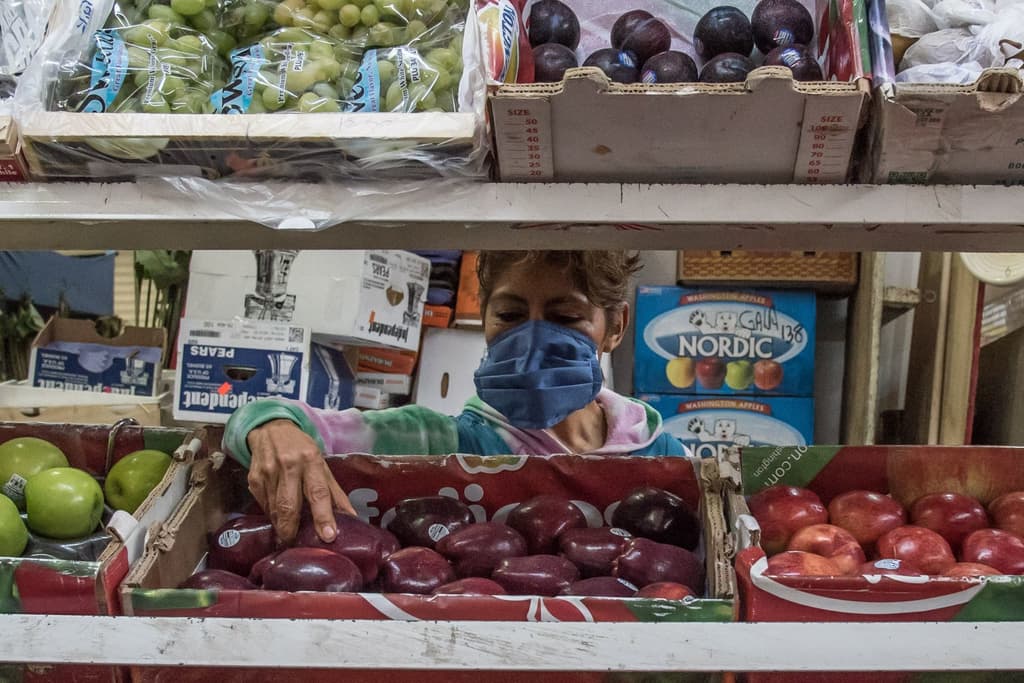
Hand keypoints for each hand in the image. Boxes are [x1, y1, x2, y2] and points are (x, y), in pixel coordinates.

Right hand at [246, 419, 354, 543]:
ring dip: (282, 526)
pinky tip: (278, 517)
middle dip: (292, 530)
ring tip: (288, 535)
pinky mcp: (253, 479)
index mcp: (311, 461)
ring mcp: (268, 472)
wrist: (271, 430)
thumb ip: (335, 493)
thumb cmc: (302, 450)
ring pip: (274, 510)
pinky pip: (264, 506)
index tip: (329, 536)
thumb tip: (352, 519)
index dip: (324, 516)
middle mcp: (288, 466)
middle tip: (296, 545)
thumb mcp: (322, 465)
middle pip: (289, 506)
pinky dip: (272, 515)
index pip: (318, 492)